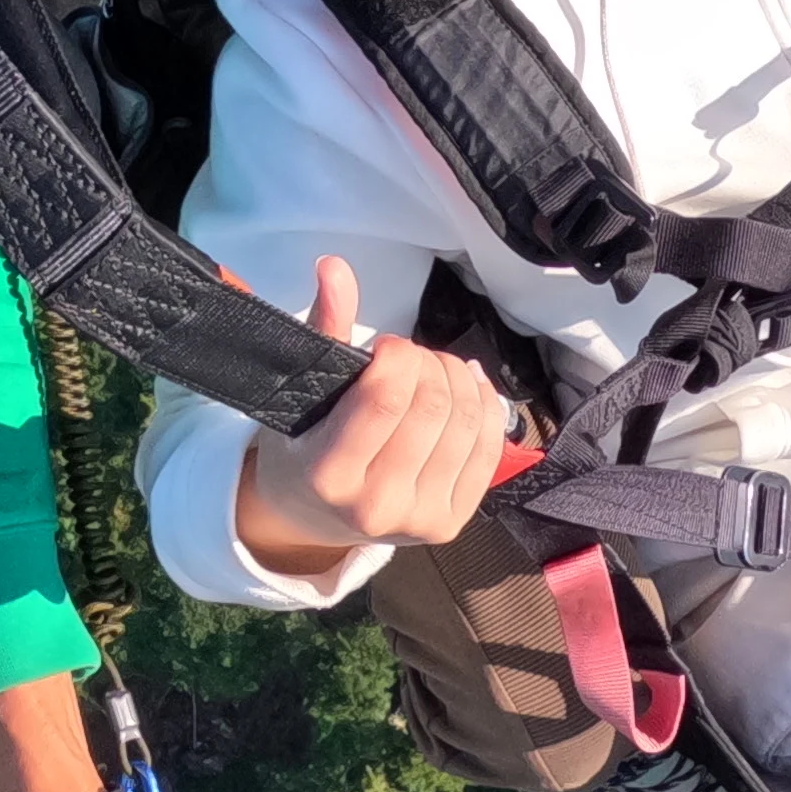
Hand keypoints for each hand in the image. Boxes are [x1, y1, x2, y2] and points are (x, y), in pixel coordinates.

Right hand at [224, 255, 514, 573]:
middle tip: (411, 359)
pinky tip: (466, 384)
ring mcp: (417, 520)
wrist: (313, 516)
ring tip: (433, 372)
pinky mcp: (450, 524)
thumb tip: (334, 266)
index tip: (386, 347)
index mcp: (329, 474)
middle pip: (432, 408)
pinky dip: (484, 404)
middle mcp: (375, 506)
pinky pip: (488, 449)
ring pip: (466, 424)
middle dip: (429, 363)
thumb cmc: (304, 444)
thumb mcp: (302, 390)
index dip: (398, 355)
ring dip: (457, 378)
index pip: (386, 398)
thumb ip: (324, 326)